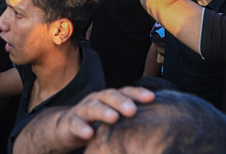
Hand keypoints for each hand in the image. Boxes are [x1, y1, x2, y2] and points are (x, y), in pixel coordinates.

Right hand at [21, 87, 154, 150]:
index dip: (138, 93)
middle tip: (133, 110)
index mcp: (110, 98)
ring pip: (93, 106)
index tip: (152, 98)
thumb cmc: (97, 122)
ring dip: (103, 111)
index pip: (126, 92)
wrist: (67, 127)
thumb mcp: (114, 117)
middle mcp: (97, 99)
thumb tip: (158, 123)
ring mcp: (83, 109)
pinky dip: (82, 128)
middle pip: (110, 95)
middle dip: (122, 101)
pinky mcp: (70, 121)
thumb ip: (130, 117)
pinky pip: (76, 123)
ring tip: (114, 118)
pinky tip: (89, 134)